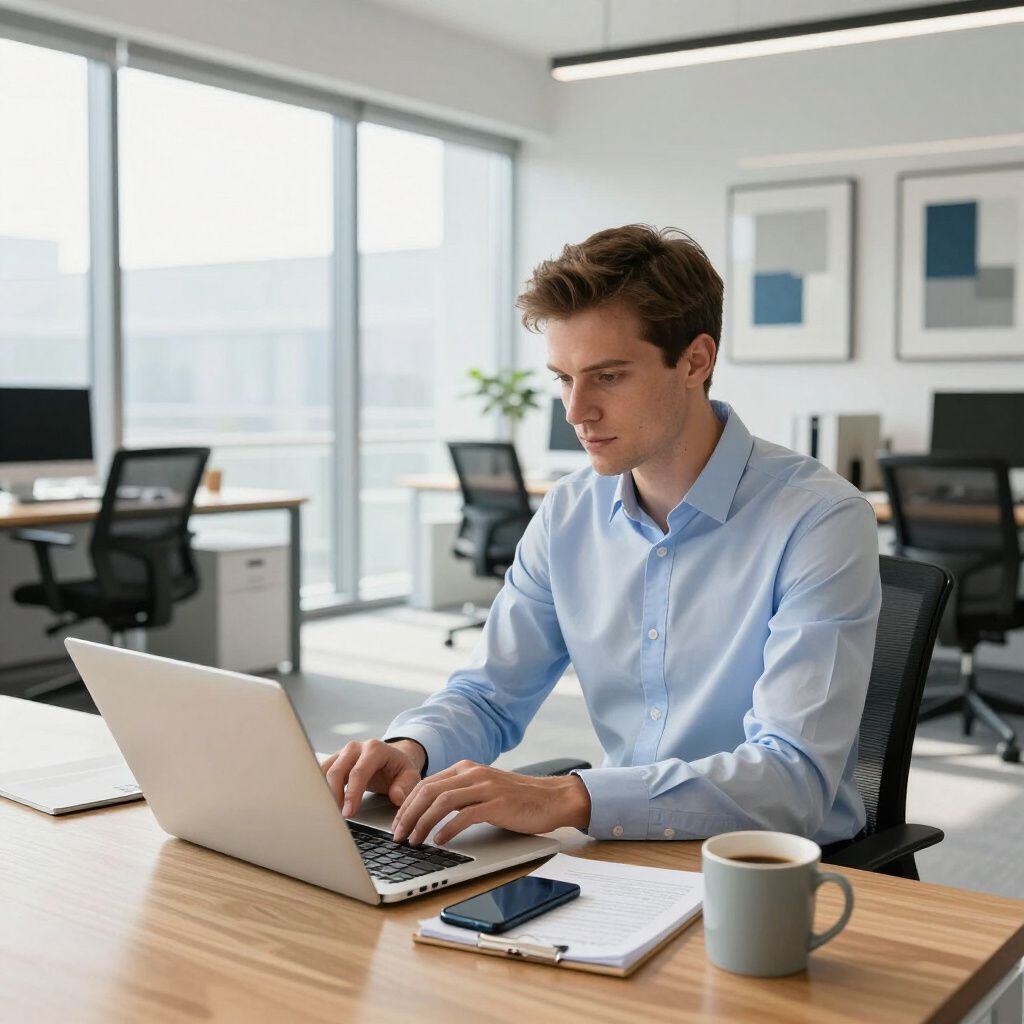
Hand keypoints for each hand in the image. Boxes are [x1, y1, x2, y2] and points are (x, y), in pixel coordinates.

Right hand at [321, 738, 425, 815]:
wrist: (392, 758)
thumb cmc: (399, 768)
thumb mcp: (410, 775)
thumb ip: (405, 786)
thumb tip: (397, 797)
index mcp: (375, 749)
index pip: (359, 772)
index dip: (352, 794)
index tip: (349, 812)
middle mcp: (356, 747)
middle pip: (337, 770)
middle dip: (334, 795)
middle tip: (337, 816)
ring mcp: (343, 752)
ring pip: (325, 771)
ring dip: (325, 792)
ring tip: (329, 811)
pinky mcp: (335, 760)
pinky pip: (321, 772)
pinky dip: (320, 787)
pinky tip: (323, 802)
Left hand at [390, 761, 591, 846]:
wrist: (553, 798)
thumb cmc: (517, 799)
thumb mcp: (484, 789)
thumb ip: (461, 794)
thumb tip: (429, 813)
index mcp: (466, 768)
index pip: (426, 783)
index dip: (406, 805)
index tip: (397, 824)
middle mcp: (473, 773)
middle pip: (428, 790)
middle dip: (408, 814)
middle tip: (398, 835)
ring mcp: (485, 787)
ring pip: (442, 801)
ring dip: (422, 823)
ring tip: (414, 841)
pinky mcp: (497, 803)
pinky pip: (465, 815)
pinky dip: (448, 828)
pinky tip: (439, 840)